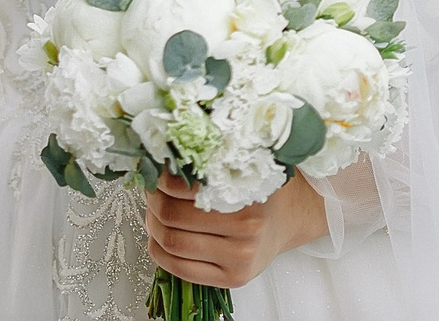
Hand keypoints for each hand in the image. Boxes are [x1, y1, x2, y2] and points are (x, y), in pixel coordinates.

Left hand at [145, 171, 326, 287]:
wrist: (287, 220)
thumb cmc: (257, 190)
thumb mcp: (238, 167)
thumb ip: (207, 163)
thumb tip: (159, 159)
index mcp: (245, 194)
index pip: (181, 187)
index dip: (160, 180)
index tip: (157, 172)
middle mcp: (246, 229)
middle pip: (172, 216)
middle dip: (153, 202)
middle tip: (152, 193)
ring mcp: (239, 258)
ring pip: (173, 243)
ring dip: (153, 227)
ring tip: (155, 215)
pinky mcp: (233, 279)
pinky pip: (182, 270)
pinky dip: (160, 254)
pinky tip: (159, 240)